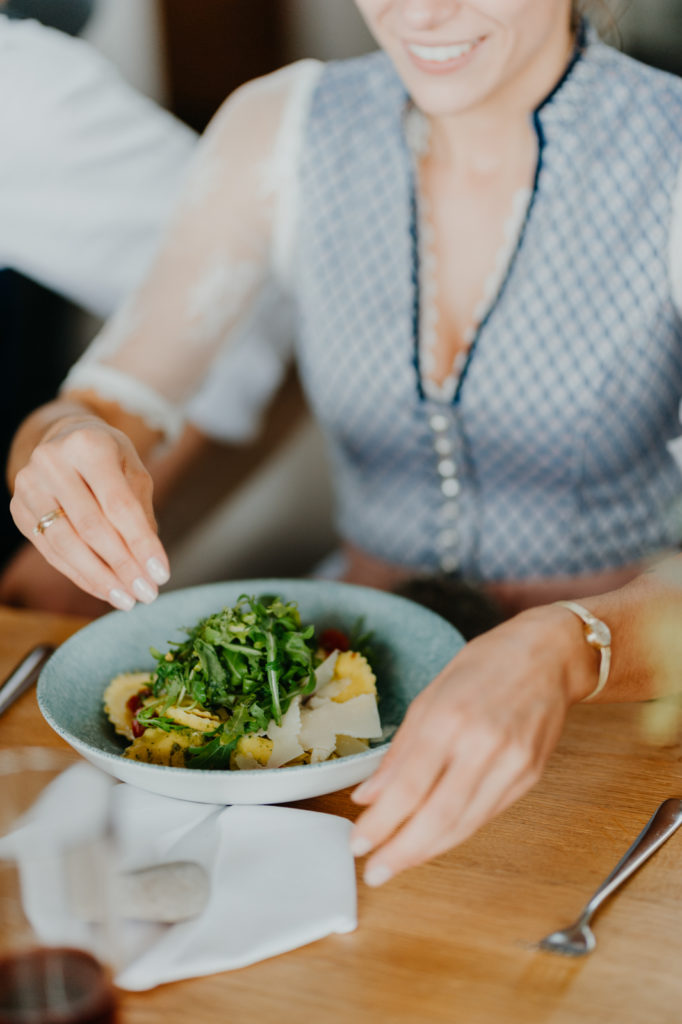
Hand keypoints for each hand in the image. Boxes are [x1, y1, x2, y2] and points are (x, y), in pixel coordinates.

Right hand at [10, 416, 169, 609]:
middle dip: (122, 566)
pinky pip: (51, 551)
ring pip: (66, 544)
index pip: (119, 505)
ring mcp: (29, 486)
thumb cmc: (108, 458)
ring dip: (99, 578)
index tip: (162, 574)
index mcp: (88, 445)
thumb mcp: (133, 471)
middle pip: (91, 528)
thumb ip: (141, 512)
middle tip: (147, 594)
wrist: (63, 439)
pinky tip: (104, 589)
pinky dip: (80, 575)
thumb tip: (149, 564)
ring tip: (127, 599)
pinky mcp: (18, 510)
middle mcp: (52, 462)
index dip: (141, 544)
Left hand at [350, 606, 593, 884]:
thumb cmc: (485, 666)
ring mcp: (512, 764)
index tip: (358, 843)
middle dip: (402, 851)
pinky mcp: (530, 777)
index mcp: (450, 719)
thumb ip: (400, 751)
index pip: (408, 787)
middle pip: (438, 816)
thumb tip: (368, 796)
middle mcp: (483, 745)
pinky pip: (486, 815)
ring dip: (428, 851)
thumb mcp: (430, 696)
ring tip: (397, 863)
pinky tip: (433, 839)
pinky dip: (456, 832)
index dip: (381, 823)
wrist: (549, 655)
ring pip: (465, 824)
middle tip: (375, 871)